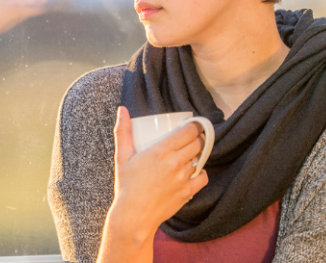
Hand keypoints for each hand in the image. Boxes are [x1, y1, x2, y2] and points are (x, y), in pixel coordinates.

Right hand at [109, 106, 208, 241]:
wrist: (133, 215)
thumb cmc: (126, 185)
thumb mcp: (122, 156)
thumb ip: (122, 131)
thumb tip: (122, 110)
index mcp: (161, 151)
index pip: (189, 131)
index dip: (194, 126)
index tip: (192, 125)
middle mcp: (175, 163)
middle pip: (198, 143)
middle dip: (198, 138)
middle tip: (192, 138)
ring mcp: (183, 178)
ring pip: (200, 159)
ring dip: (197, 155)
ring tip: (189, 155)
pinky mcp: (187, 192)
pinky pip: (203, 178)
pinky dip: (200, 173)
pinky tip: (192, 172)